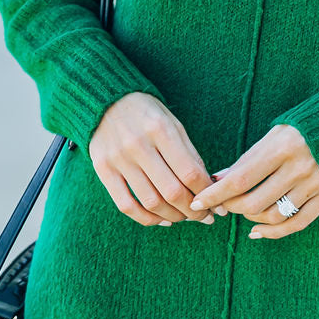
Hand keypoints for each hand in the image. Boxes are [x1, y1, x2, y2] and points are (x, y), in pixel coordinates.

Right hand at [88, 92, 220, 226]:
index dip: (206, 194)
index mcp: (160, 130)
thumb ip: (190, 154)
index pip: (190, 173)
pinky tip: (161, 219)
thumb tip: (208, 188)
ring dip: (173, 216)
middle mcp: (138, 145)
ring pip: (151, 202)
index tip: (215, 204)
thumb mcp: (173, 124)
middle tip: (204, 216)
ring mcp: (118, 159)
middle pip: (172, 192)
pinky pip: (126, 205)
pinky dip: (147, 218)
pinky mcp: (103, 169)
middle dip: (193, 211)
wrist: (105, 100)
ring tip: (184, 217)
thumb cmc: (147, 114)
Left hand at [187, 123, 318, 238]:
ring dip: (251, 218)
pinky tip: (257, 231)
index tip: (198, 201)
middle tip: (222, 204)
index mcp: (283, 147)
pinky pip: (296, 224)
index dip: (216, 193)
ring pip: (273, 215)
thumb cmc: (302, 131)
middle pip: (254, 202)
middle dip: (231, 207)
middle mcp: (300, 168)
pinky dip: (273, 232)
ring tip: (244, 209)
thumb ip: (246, 159)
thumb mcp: (273, 136)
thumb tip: (216, 180)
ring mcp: (315, 185)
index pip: (241, 178)